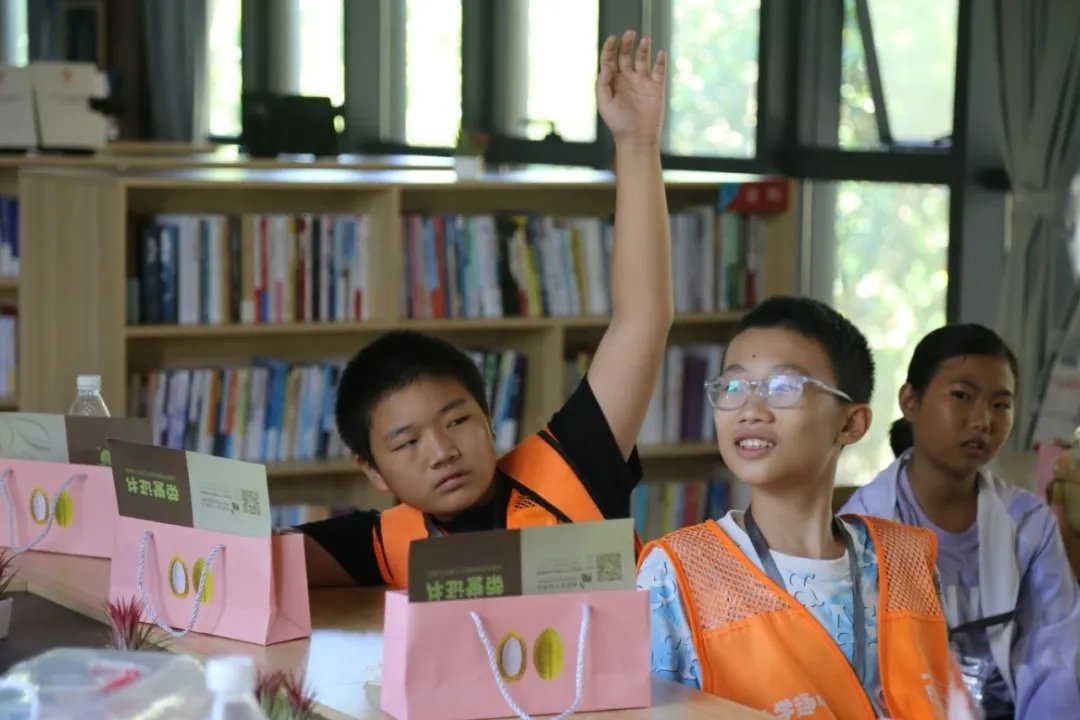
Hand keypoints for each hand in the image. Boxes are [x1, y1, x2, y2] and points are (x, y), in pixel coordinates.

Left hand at [596, 30, 666, 146]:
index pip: (609, 59)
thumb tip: (607, 67)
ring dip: (643, 48)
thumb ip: (603, 84)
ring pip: (642, 59)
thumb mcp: (605, 104)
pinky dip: (660, 61)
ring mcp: (642, 82)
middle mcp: (627, 79)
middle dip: (626, 43)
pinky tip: (660, 53)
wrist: (637, 138)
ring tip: (644, 40)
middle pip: (626, 55)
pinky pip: (659, 70)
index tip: (613, 39)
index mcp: (613, 82)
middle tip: (630, 33)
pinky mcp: (656, 88)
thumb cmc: (618, 124)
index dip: (610, 47)